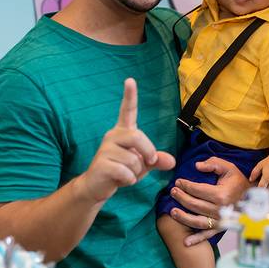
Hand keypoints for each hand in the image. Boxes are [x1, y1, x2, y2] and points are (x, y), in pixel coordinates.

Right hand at [75, 79, 174, 203]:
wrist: (97, 187)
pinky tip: (120, 180)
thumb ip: (157, 160)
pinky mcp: (101, 164)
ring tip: (126, 174)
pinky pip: (126, 172)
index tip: (130, 80)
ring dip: (136, 172)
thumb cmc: (122, 171)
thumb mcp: (143, 164)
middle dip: (148, 153)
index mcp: (123, 132)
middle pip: (138, 137)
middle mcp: (113, 136)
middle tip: (147, 163)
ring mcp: (105, 149)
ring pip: (134, 160)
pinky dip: (129, 180)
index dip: (130, 96)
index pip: (127, 110)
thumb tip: (171, 161)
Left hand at [170, 157, 250, 245]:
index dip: (186, 185)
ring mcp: (219, 221)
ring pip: (197, 221)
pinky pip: (207, 235)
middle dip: (181, 198)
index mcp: (221, 194)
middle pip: (195, 204)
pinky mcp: (220, 228)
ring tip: (172, 212)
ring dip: (183, 217)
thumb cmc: (238, 182)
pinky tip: (185, 242)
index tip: (178, 182)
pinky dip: (196, 240)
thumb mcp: (228, 168)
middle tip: (173, 192)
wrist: (253, 199)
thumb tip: (197, 166)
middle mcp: (219, 210)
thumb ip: (213, 164)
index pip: (198, 190)